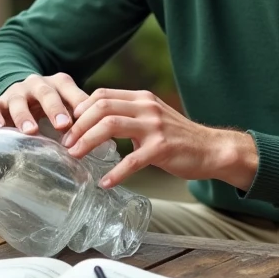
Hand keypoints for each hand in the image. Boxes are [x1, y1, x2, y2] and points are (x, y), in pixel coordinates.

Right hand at [0, 73, 89, 134]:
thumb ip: (84, 118)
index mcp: (60, 83)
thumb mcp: (69, 105)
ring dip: (24, 115)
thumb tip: (110, 144)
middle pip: (46, 93)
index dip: (78, 104)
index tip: (85, 120)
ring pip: (18, 100)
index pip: (71, 91)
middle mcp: (38, 84)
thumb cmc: (54, 105)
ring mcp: (17, 92)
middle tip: (63, 126)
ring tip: (30, 131)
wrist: (23, 92)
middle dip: (54, 109)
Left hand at [60, 88, 258, 189]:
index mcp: (142, 98)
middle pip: (101, 107)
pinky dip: (116, 172)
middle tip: (66, 144)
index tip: (69, 127)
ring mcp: (155, 126)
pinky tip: (105, 182)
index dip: (81, 109)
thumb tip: (95, 124)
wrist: (212, 149)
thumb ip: (129, 115)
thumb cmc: (179, 137)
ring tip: (75, 156)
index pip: (102, 95)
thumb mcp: (153, 117)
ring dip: (87, 141)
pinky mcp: (163, 148)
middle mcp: (147, 107)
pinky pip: (132, 160)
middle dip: (78, 125)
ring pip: (111, 126)